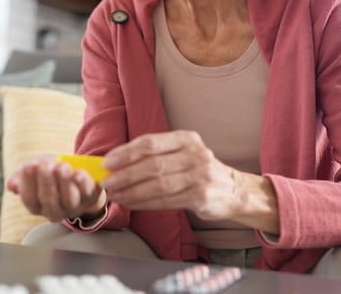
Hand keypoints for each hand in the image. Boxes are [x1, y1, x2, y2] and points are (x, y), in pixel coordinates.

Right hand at [5, 155, 106, 222]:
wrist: (75, 169)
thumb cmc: (50, 170)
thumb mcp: (34, 169)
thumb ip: (20, 176)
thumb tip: (11, 185)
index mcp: (38, 205)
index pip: (30, 200)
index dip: (28, 184)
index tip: (29, 166)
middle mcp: (55, 210)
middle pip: (49, 201)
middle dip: (46, 182)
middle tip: (46, 165)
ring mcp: (74, 206)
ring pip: (69, 200)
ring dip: (64, 182)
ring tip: (61, 165)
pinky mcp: (91, 197)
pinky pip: (87, 193)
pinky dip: (83, 183)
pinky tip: (78, 172)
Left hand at [101, 130, 278, 232]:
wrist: (233, 190)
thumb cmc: (197, 169)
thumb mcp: (182, 153)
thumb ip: (154, 154)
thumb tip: (115, 161)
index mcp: (186, 138)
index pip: (150, 142)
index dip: (126, 152)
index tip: (107, 162)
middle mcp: (195, 154)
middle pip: (153, 164)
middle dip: (125, 174)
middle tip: (107, 182)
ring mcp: (200, 176)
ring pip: (158, 185)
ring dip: (132, 191)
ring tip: (115, 195)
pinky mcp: (201, 196)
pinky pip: (166, 201)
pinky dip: (145, 203)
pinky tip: (132, 203)